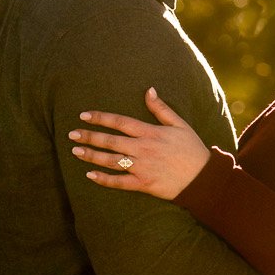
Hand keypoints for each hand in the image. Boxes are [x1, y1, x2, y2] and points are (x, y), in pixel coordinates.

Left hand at [69, 88, 209, 198]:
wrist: (202, 178)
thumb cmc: (191, 148)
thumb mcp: (180, 124)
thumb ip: (161, 108)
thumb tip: (148, 90)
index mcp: (150, 132)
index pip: (120, 122)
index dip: (101, 118)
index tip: (84, 115)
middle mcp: (142, 149)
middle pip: (110, 141)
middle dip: (89, 137)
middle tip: (72, 134)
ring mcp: (141, 167)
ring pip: (111, 161)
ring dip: (91, 156)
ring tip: (76, 152)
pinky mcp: (143, 184)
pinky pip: (119, 182)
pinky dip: (104, 179)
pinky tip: (90, 175)